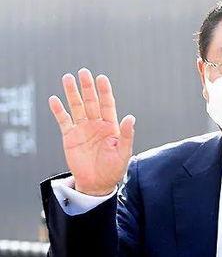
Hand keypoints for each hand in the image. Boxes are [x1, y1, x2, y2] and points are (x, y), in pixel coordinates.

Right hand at [48, 68, 134, 195]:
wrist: (96, 184)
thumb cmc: (113, 170)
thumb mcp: (123, 153)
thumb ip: (127, 135)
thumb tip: (131, 117)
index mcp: (110, 127)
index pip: (107, 104)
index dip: (104, 91)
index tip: (101, 78)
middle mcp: (96, 124)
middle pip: (91, 102)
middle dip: (87, 87)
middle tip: (83, 72)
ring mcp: (82, 129)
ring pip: (76, 107)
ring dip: (72, 93)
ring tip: (67, 78)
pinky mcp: (70, 136)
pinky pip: (63, 120)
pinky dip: (58, 110)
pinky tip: (54, 100)